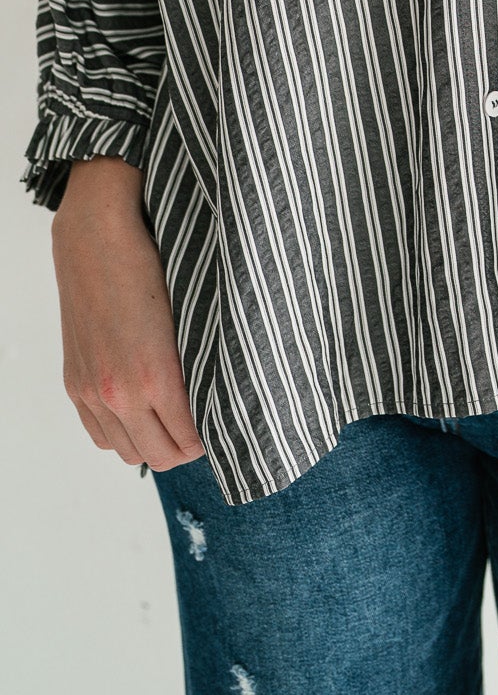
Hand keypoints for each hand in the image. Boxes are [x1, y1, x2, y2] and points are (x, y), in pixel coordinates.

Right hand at [51, 158, 204, 472]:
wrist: (95, 239)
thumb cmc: (149, 265)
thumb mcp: (186, 315)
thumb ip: (194, 364)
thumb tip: (216, 395)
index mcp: (154, 376)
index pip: (189, 438)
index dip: (211, 439)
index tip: (225, 425)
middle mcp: (118, 393)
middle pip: (160, 456)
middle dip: (187, 448)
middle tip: (204, 428)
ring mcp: (92, 392)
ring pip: (127, 452)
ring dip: (154, 445)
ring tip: (174, 423)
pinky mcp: (75, 384)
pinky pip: (100, 435)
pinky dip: (122, 435)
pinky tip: (141, 414)